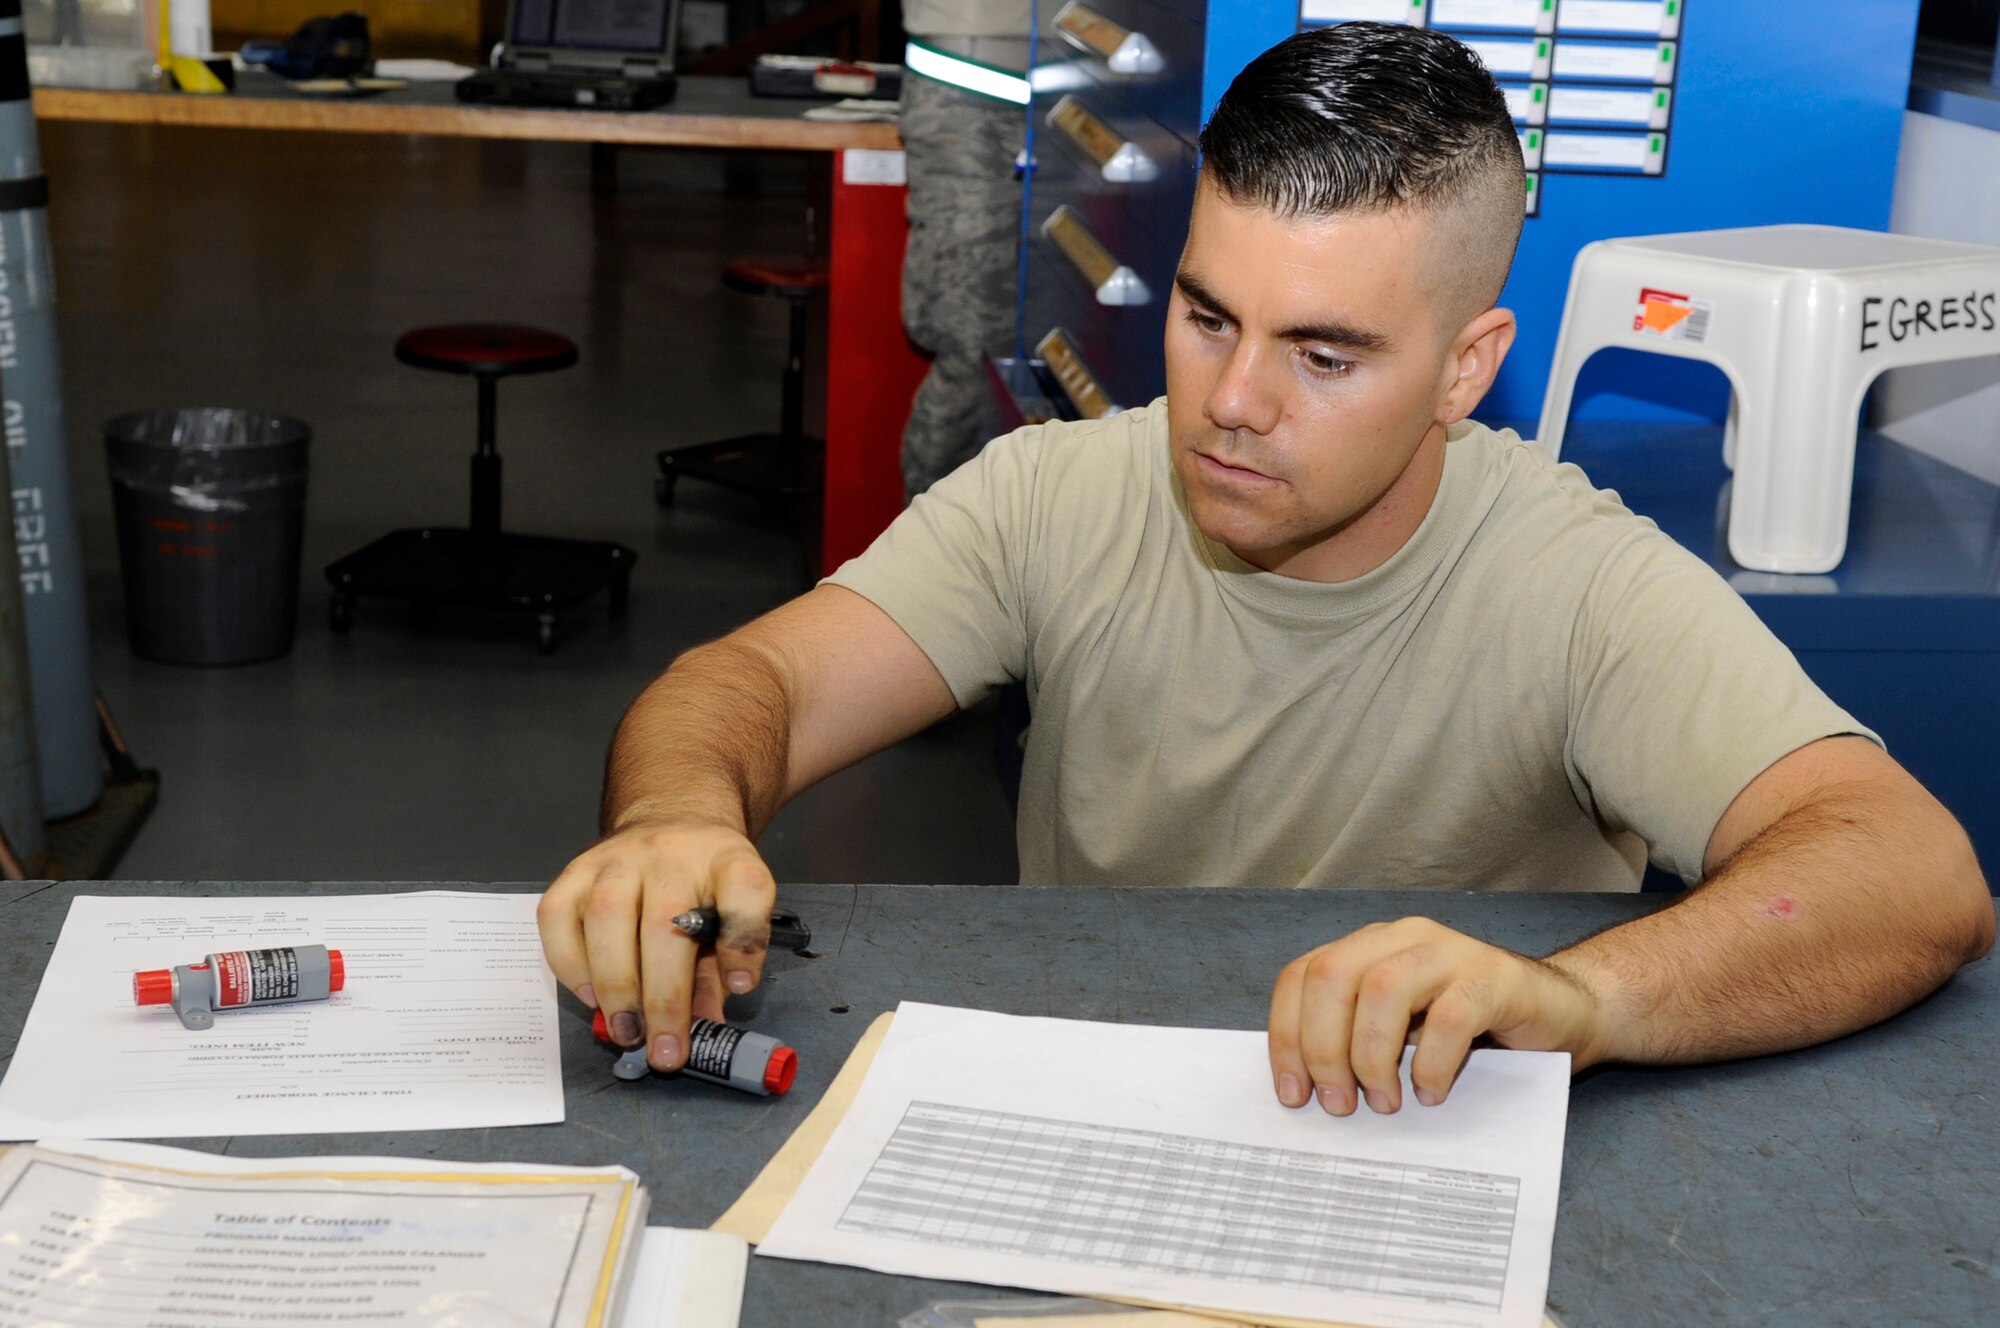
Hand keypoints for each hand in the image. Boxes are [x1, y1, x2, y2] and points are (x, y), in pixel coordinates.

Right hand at [538, 821, 776, 1071]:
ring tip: (626, 1033)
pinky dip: (570, 964)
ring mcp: (618, 857)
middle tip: (664, 1051)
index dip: (743, 939)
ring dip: (615, 985)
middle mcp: (672, 852)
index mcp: (727, 860)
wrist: (670, 818)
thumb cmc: (704, 882)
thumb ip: (720, 969)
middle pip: (668, 921)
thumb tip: (706, 1027)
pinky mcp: (574, 869)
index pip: (745, 888)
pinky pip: (558, 917)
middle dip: (665, 997)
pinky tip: (590, 996)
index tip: (741, 986)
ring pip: (607, 917)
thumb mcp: (730, 915)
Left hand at [1267, 917, 1606, 1114]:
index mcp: (1369, 946)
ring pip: (1382, 990)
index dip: (1287, 1035)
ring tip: (1384, 1103)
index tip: (1293, 1093)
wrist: (1564, 1011)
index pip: (1303, 975)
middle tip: (1338, 1104)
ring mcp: (1449, 951)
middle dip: (1323, 1048)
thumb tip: (1309, 1090)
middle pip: (1332, 977)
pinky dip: (1432, 1064)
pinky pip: (1449, 1018)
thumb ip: (1357, 1038)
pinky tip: (1432, 1094)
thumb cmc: (1473, 1028)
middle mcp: (1402, 938)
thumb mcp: (1402, 1029)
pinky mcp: (1494, 977)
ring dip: (1371, 1056)